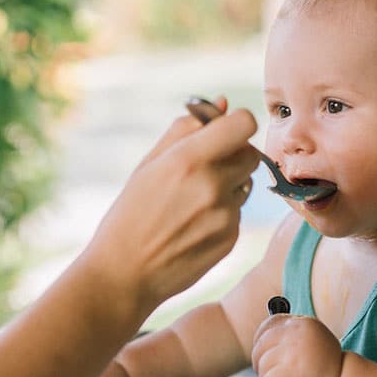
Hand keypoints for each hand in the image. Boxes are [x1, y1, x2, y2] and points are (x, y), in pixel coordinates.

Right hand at [78, 102, 257, 321]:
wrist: (125, 273)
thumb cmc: (131, 213)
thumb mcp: (148, 164)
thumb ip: (186, 130)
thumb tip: (224, 102)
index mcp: (188, 160)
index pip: (244, 124)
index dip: (237, 124)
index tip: (225, 131)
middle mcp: (212, 186)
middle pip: (251, 154)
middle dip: (235, 155)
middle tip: (207, 166)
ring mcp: (225, 215)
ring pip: (245, 185)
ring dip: (228, 186)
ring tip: (191, 203)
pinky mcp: (231, 239)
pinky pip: (237, 213)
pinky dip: (222, 214)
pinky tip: (193, 226)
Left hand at [251, 314, 343, 376]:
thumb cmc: (324, 370)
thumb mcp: (310, 342)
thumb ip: (290, 336)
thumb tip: (261, 338)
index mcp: (303, 323)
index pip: (269, 325)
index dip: (262, 342)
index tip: (267, 355)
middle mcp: (297, 332)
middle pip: (260, 346)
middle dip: (263, 364)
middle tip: (279, 374)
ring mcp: (293, 350)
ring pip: (261, 366)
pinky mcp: (290, 370)